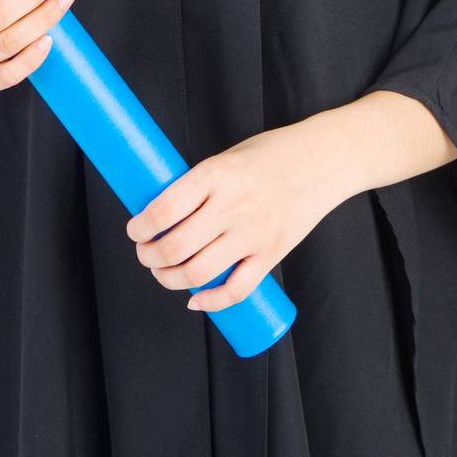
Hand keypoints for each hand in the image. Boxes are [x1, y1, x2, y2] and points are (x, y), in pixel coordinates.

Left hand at [124, 120, 335, 313]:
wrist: (321, 161)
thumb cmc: (270, 155)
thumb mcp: (228, 157)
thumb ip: (200, 186)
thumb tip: (164, 213)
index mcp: (216, 174)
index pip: (165, 209)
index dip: (141, 226)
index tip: (135, 230)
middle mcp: (232, 206)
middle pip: (176, 246)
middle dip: (149, 257)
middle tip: (144, 253)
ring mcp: (252, 234)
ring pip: (199, 273)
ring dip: (170, 280)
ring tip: (162, 273)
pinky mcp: (270, 254)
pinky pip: (235, 289)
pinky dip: (210, 301)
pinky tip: (195, 299)